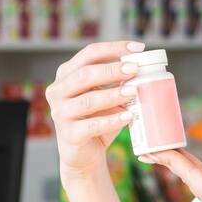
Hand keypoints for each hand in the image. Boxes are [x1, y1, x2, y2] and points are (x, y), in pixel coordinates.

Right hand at [44, 40, 144, 183]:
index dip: (113, 48)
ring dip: (112, 95)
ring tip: (133, 92)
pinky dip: (112, 121)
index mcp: (66, 74)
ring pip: (88, 100)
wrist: (84, 154)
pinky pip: (92, 126)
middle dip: (112, 70)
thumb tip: (144, 67)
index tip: (138, 48)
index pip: (89, 54)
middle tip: (135, 69)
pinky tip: (128, 116)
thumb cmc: (96, 119)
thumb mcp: (105, 96)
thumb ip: (117, 81)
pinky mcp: (69, 135)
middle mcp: (58, 91)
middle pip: (85, 74)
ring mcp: (61, 113)